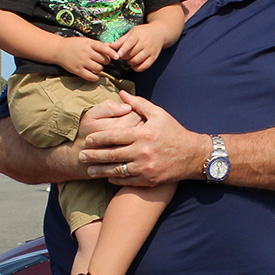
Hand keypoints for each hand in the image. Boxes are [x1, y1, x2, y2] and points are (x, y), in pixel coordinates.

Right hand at [54, 35, 116, 82]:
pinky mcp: (78, 70)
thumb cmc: (74, 44)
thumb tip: (110, 46)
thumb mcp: (86, 41)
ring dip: (100, 68)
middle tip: (102, 60)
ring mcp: (82, 62)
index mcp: (89, 44)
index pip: (103, 48)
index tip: (117, 57)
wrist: (58, 50)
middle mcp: (86, 53)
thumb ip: (98, 44)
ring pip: (99, 68)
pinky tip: (95, 74)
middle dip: (105, 61)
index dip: (112, 53)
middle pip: (103, 60)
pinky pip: (91, 77)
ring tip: (96, 66)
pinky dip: (96, 77)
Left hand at [77, 91, 205, 187]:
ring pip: (116, 171)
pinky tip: (107, 177)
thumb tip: (121, 93)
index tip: (87, 139)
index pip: (114, 136)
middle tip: (81, 156)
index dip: (98, 138)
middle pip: (111, 154)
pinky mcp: (149, 180)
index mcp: (142, 134)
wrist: (193, 156)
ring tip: (89, 170)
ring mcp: (145, 168)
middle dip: (93, 155)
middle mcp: (142, 152)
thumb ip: (138, 104)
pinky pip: (127, 181)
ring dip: (100, 171)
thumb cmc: (174, 132)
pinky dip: (115, 180)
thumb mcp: (159, 114)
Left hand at [110, 23, 165, 72]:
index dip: (123, 49)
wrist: (159, 33)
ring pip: (137, 61)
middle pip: (131, 54)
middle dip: (124, 56)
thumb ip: (120, 41)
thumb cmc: (142, 33)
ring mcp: (150, 51)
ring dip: (130, 62)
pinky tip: (134, 65)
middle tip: (123, 55)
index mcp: (138, 35)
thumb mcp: (131, 33)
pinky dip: (137, 68)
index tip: (118, 55)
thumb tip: (109, 46)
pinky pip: (144, 66)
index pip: (130, 43)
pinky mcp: (153, 57)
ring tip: (129, 58)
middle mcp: (145, 43)